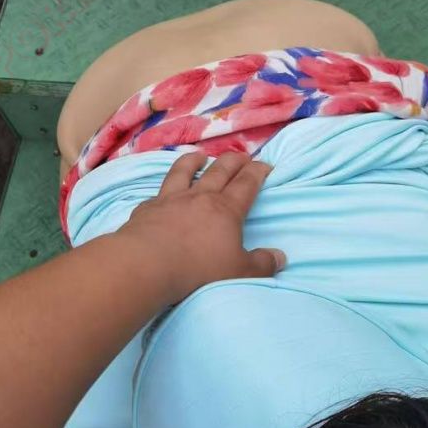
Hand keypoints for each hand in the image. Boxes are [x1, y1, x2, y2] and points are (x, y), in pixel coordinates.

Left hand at [119, 151, 285, 303]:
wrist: (147, 264)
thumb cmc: (198, 269)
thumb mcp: (239, 272)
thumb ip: (261, 264)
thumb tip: (280, 257)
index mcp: (226, 209)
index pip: (246, 183)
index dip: (257, 172)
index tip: (265, 164)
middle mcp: (199, 197)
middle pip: (220, 170)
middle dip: (234, 160)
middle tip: (242, 156)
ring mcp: (171, 199)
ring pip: (184, 171)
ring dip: (193, 161)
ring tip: (199, 156)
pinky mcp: (148, 208)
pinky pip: (158, 193)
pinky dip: (163, 190)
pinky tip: (162, 193)